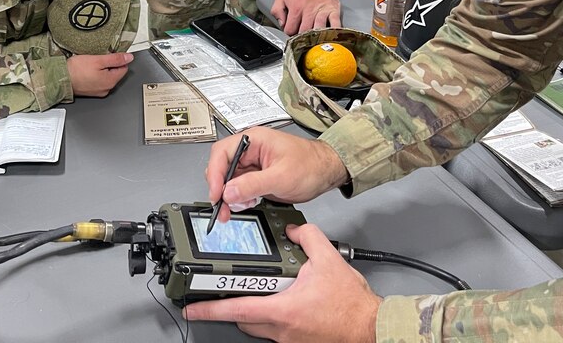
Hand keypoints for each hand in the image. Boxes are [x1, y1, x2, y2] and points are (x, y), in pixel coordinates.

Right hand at [67, 52, 132, 96]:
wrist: (60, 79)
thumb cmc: (76, 70)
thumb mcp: (98, 60)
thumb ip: (116, 59)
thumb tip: (129, 57)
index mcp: (111, 81)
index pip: (124, 67)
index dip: (118, 59)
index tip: (110, 54)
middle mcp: (106, 89)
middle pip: (115, 72)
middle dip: (109, 64)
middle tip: (98, 59)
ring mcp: (98, 91)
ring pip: (106, 76)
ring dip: (102, 69)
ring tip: (91, 64)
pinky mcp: (91, 91)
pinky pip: (98, 80)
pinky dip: (95, 75)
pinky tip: (87, 70)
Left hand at [184, 223, 380, 342]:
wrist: (371, 328)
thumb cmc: (351, 305)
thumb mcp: (328, 260)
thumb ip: (307, 238)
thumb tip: (293, 229)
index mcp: (282, 310)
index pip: (236, 309)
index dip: (209, 308)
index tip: (191, 307)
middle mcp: (281, 329)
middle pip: (242, 320)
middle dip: (230, 306)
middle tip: (221, 293)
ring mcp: (288, 340)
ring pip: (257, 327)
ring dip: (252, 312)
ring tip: (257, 293)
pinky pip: (274, 331)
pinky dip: (271, 317)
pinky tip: (283, 302)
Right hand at [205, 127, 348, 220]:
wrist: (326, 172)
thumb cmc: (311, 165)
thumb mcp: (281, 177)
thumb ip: (253, 184)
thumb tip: (229, 191)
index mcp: (254, 140)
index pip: (222, 152)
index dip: (215, 174)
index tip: (216, 193)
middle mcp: (250, 149)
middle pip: (222, 167)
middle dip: (221, 188)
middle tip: (224, 207)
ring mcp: (253, 163)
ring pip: (229, 179)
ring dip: (230, 195)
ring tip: (241, 205)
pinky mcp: (257, 176)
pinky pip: (239, 186)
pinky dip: (239, 198)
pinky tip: (248, 202)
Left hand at [271, 0, 340, 35]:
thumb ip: (277, 10)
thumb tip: (281, 24)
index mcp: (296, 8)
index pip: (290, 30)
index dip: (290, 32)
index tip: (292, 30)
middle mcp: (309, 11)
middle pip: (304, 32)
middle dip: (302, 36)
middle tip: (303, 34)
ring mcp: (322, 12)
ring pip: (318, 31)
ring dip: (316, 36)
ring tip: (314, 37)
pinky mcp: (333, 11)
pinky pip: (335, 25)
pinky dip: (333, 32)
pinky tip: (330, 35)